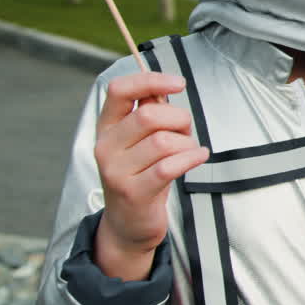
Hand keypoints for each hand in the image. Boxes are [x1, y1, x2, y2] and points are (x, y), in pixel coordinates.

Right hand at [93, 72, 208, 280]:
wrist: (129, 224)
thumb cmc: (143, 174)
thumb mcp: (141, 140)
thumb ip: (151, 113)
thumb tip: (167, 87)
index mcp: (107, 127)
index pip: (119, 90)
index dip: (150, 80)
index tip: (178, 83)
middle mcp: (106, 146)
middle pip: (148, 115)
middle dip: (179, 119)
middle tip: (186, 132)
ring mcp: (117, 171)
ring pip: (163, 141)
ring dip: (186, 143)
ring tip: (188, 152)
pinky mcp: (134, 192)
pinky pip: (170, 166)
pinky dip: (192, 158)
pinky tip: (199, 156)